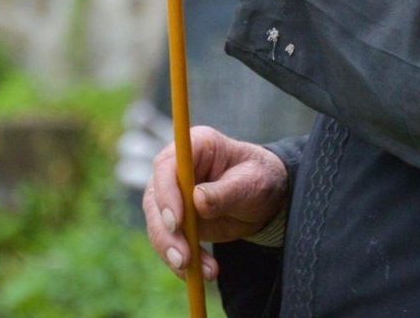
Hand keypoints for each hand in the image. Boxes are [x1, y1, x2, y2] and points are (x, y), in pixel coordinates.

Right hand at [143, 126, 289, 281]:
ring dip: (172, 251)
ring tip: (199, 271)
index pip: (167, 166)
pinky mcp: (176, 220)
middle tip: (184, 257)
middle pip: (155, 199)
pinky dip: (181, 262)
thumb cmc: (260, 180)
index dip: (166, 193)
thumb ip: (226, 191)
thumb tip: (197, 200)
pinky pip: (169, 242)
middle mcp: (177, 169)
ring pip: (158, 225)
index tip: (176, 222)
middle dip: (166, 232)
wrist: (264, 201)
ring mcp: (173, 195)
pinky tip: (201, 274)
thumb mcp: (252, 183)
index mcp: (196, 146)